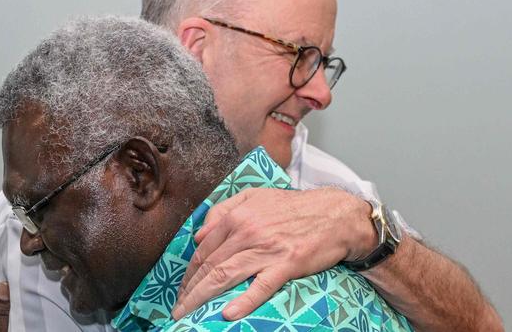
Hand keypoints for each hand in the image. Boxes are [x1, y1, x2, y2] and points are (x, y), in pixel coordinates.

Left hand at [171, 187, 375, 320]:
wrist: (333, 214)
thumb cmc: (292, 207)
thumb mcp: (253, 197)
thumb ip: (223, 211)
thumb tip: (198, 236)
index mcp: (237, 216)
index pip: (203, 249)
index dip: (189, 272)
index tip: (182, 288)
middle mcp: (247, 232)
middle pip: (209, 265)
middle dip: (189, 290)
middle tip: (178, 308)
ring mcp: (266, 249)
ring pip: (224, 276)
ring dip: (202, 298)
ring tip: (188, 314)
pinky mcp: (286, 264)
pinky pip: (260, 286)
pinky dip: (243, 301)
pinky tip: (228, 314)